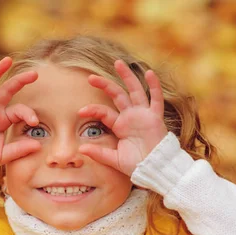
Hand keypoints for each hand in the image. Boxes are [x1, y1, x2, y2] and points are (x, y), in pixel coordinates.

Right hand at [0, 57, 41, 170]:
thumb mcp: (4, 154)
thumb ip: (19, 149)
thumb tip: (38, 145)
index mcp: (3, 119)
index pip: (18, 110)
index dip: (28, 113)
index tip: (34, 121)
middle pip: (7, 90)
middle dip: (20, 81)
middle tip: (34, 74)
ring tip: (7, 61)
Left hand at [78, 60, 167, 175]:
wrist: (154, 170)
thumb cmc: (136, 165)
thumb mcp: (114, 159)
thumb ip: (99, 153)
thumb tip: (80, 150)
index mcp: (120, 126)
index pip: (104, 112)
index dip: (93, 110)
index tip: (80, 111)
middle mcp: (131, 117)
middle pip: (117, 95)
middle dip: (105, 85)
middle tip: (91, 77)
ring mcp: (143, 115)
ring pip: (135, 91)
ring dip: (127, 76)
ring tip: (118, 63)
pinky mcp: (155, 117)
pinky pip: (156, 99)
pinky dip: (154, 86)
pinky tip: (149, 73)